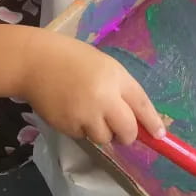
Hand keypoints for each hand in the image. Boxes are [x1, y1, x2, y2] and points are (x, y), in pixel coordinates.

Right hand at [21, 30, 165, 145]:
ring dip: (102, 131)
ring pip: (105, 138)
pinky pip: (84, 136)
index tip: (160, 135)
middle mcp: (104, 97)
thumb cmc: (71, 57)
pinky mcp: (69, 126)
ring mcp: (85, 114)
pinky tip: (72, 110)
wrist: (34, 62)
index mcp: (115, 76)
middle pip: (128, 130)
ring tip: (87, 111)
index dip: (152, 121)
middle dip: (127, 134)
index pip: (141, 104)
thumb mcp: (102, 64)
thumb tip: (135, 116)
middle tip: (121, 130)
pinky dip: (82, 129)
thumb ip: (119, 88)